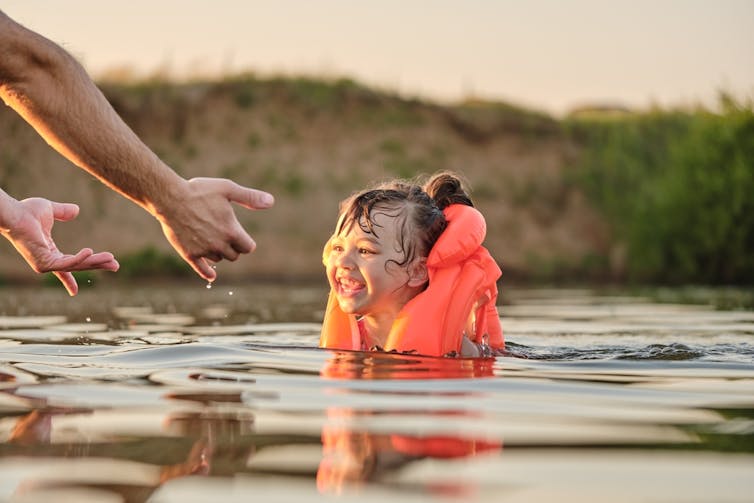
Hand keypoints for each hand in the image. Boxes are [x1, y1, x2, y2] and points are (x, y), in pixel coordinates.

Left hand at [2, 197, 118, 295]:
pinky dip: (80, 259)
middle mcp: (47, 261)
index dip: (69, 280)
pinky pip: (67, 264)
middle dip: (98, 266)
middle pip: (77, 266)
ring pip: (76, 266)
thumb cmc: (26, 212)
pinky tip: (91, 251)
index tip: (74, 292)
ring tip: (111, 259)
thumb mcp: (50, 210)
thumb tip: (77, 210)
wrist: (14, 213)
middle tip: (115, 265)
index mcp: (48, 252)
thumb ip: (63, 212)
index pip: (63, 268)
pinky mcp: (45, 263)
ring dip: (95, 262)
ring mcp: (45, 264)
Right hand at [155, 177, 273, 280]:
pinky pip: (202, 269)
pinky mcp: (189, 254)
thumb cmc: (200, 191)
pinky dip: (207, 273)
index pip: (247, 248)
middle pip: (234, 256)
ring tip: (211, 237)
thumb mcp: (228, 189)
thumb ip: (250, 197)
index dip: (245, 242)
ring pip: (218, 259)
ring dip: (219, 252)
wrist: (170, 198)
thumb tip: (271, 201)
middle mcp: (219, 244)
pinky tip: (212, 276)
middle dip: (233, 247)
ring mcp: (204, 250)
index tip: (241, 236)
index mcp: (232, 231)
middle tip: (225, 235)